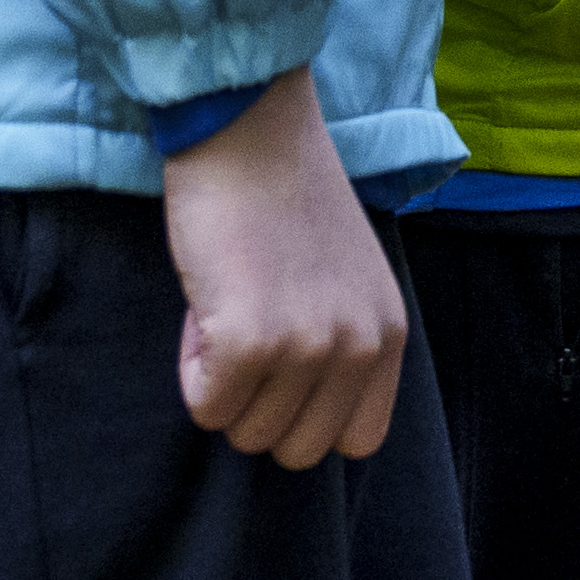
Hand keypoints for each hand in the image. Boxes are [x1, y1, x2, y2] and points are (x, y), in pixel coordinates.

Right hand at [158, 74, 405, 467]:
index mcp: (388, 335)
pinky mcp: (250, 342)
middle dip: (257, 405)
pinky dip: (192, 368)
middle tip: (246, 329)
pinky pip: (206, 407)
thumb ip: (341, 345)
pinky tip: (207, 305)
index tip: (283, 365)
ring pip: (245, 433)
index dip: (305, 414)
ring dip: (222, 382)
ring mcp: (307, 348)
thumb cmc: (285, 197)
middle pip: (295, 449)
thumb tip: (299, 417)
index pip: (357, 441)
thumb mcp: (346, 279)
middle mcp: (358, 347)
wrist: (249, 129)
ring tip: (229, 305)